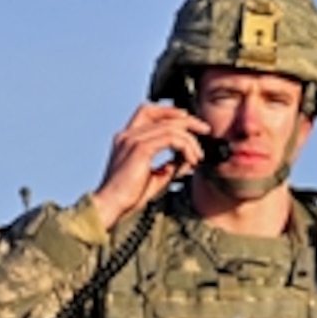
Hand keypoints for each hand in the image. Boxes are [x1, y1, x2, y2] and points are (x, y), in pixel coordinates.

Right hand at [91, 104, 210, 229]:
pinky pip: (170, 138)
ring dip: (190, 139)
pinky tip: (191, 160)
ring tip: (198, 156)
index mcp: (127, 139)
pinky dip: (185, 147)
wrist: (112, 205)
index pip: (149, 112)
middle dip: (187, 120)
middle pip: (161, 114)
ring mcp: (132, 140)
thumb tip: (187, 161)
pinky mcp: (140, 149)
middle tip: (204, 129)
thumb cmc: (128, 196)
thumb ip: (169, 166)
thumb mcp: (154, 177)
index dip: (171, 112)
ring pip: (170, 126)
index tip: (190, 123)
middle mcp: (128, 135)